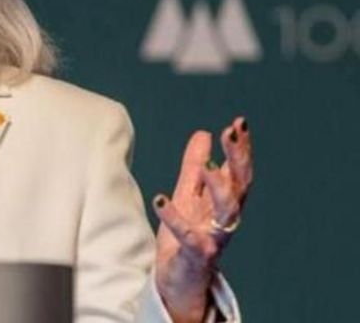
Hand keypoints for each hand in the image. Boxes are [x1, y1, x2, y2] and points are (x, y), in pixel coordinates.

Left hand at [151, 116, 252, 322]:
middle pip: (240, 187)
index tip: (239, 123)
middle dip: (238, 160)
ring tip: (207, 165)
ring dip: (219, 187)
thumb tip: (203, 133)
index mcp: (224, 203)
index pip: (239, 172)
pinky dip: (175, 219)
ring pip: (227, 212)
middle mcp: (225, 219)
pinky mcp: (197, 255)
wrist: (178, 280)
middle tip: (231, 133)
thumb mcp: (188, 195)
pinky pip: (189, 237)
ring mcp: (214, 238)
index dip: (241, 149)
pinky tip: (160, 199)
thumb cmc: (187, 237)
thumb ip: (194, 167)